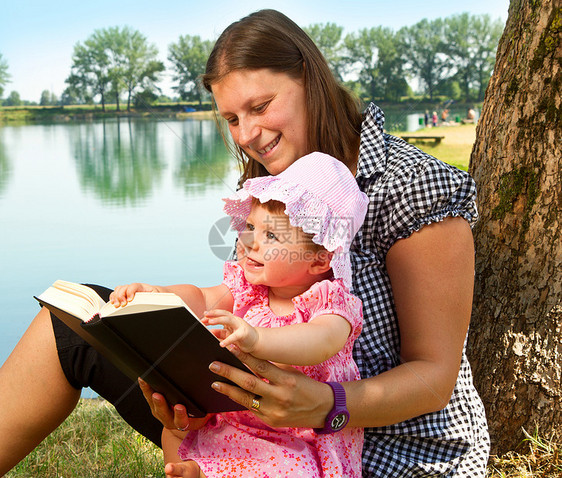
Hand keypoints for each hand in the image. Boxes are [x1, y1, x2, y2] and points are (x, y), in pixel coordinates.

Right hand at [110, 283, 160, 306]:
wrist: (156, 294)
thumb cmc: (157, 297)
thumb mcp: (158, 298)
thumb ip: (154, 300)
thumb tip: (152, 304)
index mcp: (143, 287)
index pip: (134, 286)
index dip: (130, 292)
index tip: (130, 300)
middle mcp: (134, 287)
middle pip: (124, 287)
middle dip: (121, 296)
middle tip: (122, 304)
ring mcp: (128, 290)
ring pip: (119, 289)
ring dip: (115, 297)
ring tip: (116, 305)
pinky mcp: (125, 294)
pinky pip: (116, 293)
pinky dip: (113, 297)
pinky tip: (113, 303)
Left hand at [138, 378, 210, 431]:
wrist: (194, 419)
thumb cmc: (205, 410)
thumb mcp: (210, 408)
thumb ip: (214, 401)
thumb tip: (223, 385)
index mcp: (187, 423)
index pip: (182, 420)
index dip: (180, 414)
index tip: (180, 406)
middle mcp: (172, 421)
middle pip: (164, 414)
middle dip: (161, 404)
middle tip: (158, 395)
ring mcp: (163, 415)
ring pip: (154, 407)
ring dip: (149, 395)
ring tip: (146, 382)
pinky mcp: (156, 408)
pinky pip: (149, 399)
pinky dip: (146, 389)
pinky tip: (143, 378)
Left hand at [203, 309, 258, 352]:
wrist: (256, 342)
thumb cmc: (241, 337)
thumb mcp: (228, 334)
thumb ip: (219, 333)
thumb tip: (208, 332)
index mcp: (231, 320)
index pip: (220, 314)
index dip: (212, 314)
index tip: (203, 316)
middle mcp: (235, 320)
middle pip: (224, 314)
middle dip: (214, 313)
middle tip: (204, 316)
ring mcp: (240, 326)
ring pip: (228, 320)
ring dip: (219, 320)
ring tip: (210, 322)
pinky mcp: (244, 334)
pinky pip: (235, 336)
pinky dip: (228, 340)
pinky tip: (221, 344)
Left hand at [208, 348, 332, 428]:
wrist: (323, 409)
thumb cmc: (306, 386)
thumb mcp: (292, 372)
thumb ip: (273, 368)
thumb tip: (250, 358)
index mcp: (287, 380)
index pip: (261, 366)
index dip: (244, 357)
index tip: (230, 349)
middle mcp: (280, 396)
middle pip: (249, 382)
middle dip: (229, 373)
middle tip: (213, 365)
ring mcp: (275, 411)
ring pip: (246, 399)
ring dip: (229, 390)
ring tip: (215, 382)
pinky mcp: (272, 421)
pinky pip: (252, 409)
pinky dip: (240, 400)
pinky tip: (230, 394)